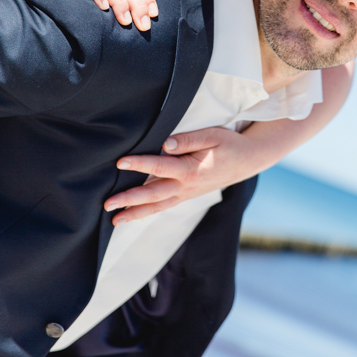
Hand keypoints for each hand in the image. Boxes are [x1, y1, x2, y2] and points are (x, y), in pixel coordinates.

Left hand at [104, 127, 263, 224]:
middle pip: (154, 195)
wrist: (248, 161)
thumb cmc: (229, 145)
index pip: (160, 166)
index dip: (140, 163)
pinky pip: (165, 206)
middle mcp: (187, 186)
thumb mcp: (212, 135)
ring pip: (158, 206)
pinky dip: (149, 213)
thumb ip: (188, 140)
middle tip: (108, 204)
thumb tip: (165, 144)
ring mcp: (187, 194)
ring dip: (136, 213)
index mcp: (191, 170)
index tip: (121, 162)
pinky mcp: (188, 195)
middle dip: (130, 200)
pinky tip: (135, 216)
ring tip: (115, 220)